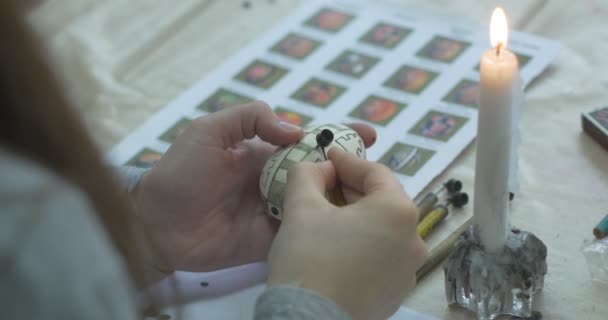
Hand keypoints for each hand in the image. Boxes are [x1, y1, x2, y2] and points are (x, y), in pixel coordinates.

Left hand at [133, 102, 376, 271]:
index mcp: (263, 153)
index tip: (369, 134)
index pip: (307, 141)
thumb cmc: (179, 173)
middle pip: (321, 173)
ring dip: (343, 199)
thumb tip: (296, 130)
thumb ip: (250, 119)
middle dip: (351, 169)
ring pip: (318, 203)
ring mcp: (276, 212)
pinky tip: (348, 228)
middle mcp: (275, 181)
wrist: (156, 226)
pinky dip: (325, 229)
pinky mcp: (272, 240)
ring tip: (373, 199)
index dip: (337, 135)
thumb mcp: (209, 131)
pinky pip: (304, 232)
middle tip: (379, 173)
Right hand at [266, 148, 426, 319]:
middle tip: (324, 183)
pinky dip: (364, 243)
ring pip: (383, 229)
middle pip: (382, 200)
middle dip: (352, 189)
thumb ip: (307, 174)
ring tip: (329, 215)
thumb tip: (317, 166)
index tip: (327, 155)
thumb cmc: (309, 258)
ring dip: (358, 216)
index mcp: (398, 211)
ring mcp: (409, 269)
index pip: (375, 172)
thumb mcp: (301, 207)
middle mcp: (414, 238)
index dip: (347, 161)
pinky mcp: (398, 292)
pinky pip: (383, 255)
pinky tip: (339, 246)